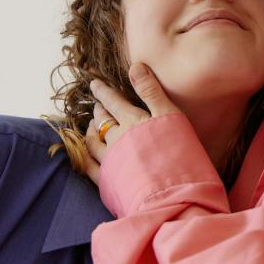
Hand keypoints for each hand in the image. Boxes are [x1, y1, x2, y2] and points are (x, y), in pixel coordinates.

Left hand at [83, 63, 181, 184]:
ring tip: (91, 126)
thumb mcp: (172, 116)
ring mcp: (109, 162)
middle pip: (102, 121)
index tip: (94, 84)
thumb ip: (152, 92)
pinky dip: (84, 156)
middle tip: (97, 105)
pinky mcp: (107, 183)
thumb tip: (134, 66)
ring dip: (90, 131)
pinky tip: (84, 154)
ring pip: (92, 142)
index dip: (103, 92)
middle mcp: (116, 139)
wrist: (173, 197)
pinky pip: (88, 165)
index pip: (113, 102)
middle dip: (98, 110)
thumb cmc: (180, 154)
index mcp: (132, 121)